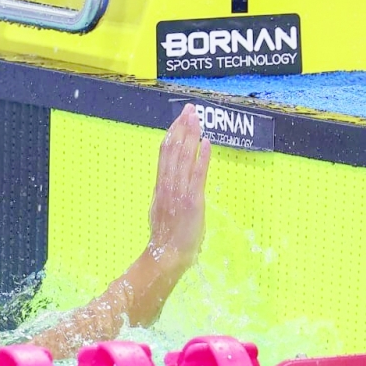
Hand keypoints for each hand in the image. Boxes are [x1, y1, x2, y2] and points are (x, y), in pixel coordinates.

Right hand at [148, 103, 210, 269]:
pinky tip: (206, 142)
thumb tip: (168, 185)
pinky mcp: (192, 201)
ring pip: (183, 158)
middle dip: (182, 128)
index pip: (165, 154)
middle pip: (173, 150)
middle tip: (189, 109)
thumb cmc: (166, 241)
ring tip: (197, 118)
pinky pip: (197, 175)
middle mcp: (167, 186)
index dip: (172, 134)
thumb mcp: (161, 213)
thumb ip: (165, 197)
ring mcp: (179, 192)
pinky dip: (201, 157)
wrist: (167, 256)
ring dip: (191, 136)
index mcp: (160, 188)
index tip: (179, 119)